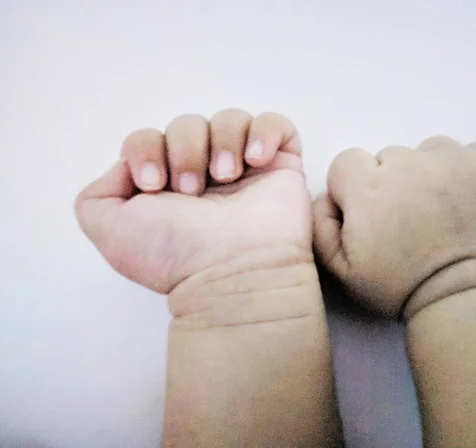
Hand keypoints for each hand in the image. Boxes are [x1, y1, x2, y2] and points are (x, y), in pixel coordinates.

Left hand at [76, 111, 340, 445]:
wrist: (232, 272)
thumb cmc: (175, 254)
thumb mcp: (109, 232)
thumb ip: (97, 195)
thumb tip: (131, 167)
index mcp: (167, 186)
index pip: (149, 138)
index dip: (146, 149)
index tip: (154, 185)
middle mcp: (205, 174)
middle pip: (187, 124)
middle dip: (185, 150)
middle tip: (192, 190)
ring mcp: (245, 169)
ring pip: (230, 119)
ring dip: (223, 142)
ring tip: (227, 177)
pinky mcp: (281, 166)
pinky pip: (275, 124)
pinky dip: (264, 132)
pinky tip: (256, 160)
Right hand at [313, 136, 475, 318]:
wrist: (469, 299)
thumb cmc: (401, 288)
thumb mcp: (342, 271)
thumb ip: (320, 225)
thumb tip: (327, 196)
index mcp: (369, 187)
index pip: (347, 161)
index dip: (356, 188)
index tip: (374, 215)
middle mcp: (410, 163)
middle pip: (391, 157)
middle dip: (394, 183)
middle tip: (412, 220)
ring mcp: (455, 159)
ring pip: (430, 152)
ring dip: (431, 174)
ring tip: (444, 211)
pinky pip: (470, 151)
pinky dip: (468, 171)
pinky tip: (472, 202)